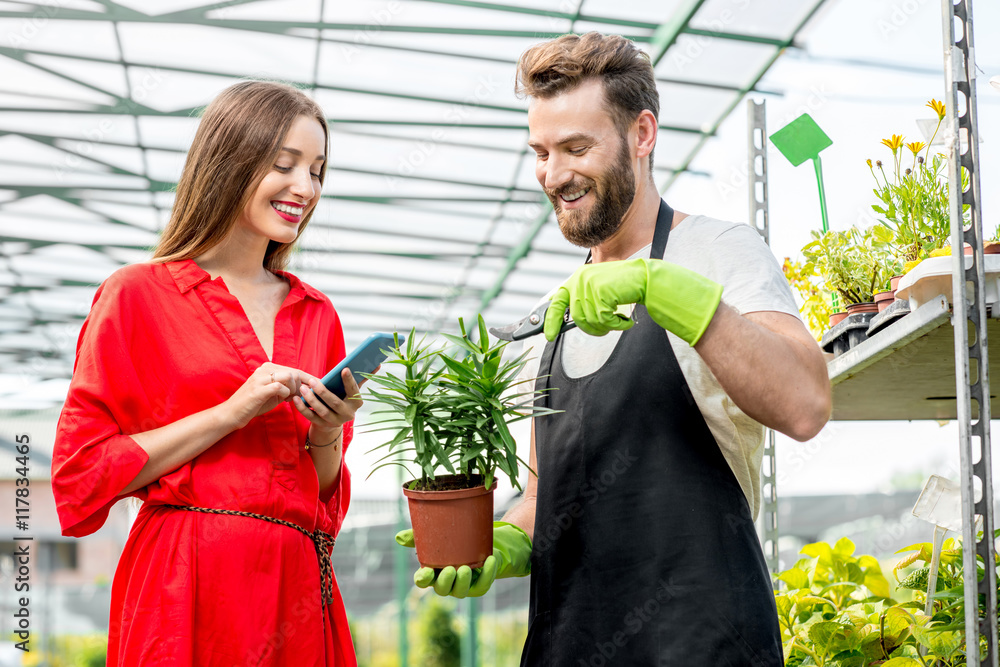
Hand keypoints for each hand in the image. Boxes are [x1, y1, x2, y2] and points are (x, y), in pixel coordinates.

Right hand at [222, 362, 307, 429]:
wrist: (232, 413)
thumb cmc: (255, 403)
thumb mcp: (274, 393)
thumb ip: (287, 388)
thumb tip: (306, 388)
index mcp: (268, 367)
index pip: (294, 370)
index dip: (308, 379)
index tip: (320, 386)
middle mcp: (264, 369)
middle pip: (294, 372)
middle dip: (300, 387)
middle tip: (296, 398)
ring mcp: (260, 378)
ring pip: (289, 376)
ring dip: (293, 390)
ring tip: (289, 399)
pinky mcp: (258, 389)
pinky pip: (280, 387)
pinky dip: (285, 395)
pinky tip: (283, 401)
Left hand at [293, 367, 369, 441]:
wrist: (334, 420)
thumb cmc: (344, 398)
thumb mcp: (352, 390)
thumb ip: (361, 378)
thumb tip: (378, 364)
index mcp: (357, 403)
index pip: (353, 391)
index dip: (349, 380)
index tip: (344, 369)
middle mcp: (348, 414)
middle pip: (334, 403)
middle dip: (323, 392)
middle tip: (312, 380)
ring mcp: (334, 421)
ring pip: (322, 410)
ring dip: (311, 399)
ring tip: (302, 388)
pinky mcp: (322, 425)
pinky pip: (310, 416)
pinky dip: (302, 408)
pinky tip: (296, 398)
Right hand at [395, 521, 531, 598]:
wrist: (482, 543)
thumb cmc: (454, 541)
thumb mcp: (437, 536)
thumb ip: (418, 536)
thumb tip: (399, 538)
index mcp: (432, 572)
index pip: (423, 580)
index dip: (423, 579)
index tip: (426, 573)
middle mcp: (446, 582)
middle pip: (441, 589)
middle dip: (445, 582)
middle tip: (450, 569)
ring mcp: (462, 586)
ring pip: (460, 592)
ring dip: (462, 582)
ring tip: (466, 568)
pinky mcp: (479, 586)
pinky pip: (482, 585)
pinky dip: (487, 573)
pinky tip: (490, 560)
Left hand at [543, 258, 723, 345]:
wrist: (645, 278)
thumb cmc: (623, 287)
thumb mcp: (598, 291)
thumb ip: (582, 302)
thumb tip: (565, 321)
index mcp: (576, 278)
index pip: (556, 301)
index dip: (550, 320)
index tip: (548, 336)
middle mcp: (579, 279)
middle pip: (576, 318)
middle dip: (592, 328)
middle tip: (606, 327)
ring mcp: (589, 284)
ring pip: (589, 321)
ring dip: (606, 327)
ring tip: (618, 320)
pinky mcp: (601, 291)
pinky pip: (603, 319)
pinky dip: (616, 325)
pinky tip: (624, 319)